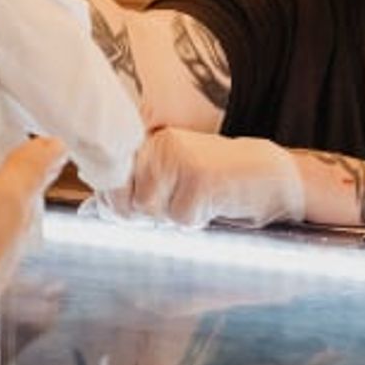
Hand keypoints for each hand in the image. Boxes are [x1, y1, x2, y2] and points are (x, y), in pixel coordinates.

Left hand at [100, 127, 305, 229]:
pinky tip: (217, 203)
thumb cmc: (221, 183)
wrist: (274, 176)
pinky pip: (181, 219)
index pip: (112, 180)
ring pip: (152, 212)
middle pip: (127, 202)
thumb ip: (135, 192)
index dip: (120, 205)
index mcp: (151, 143)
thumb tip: (90, 210)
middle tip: (182, 204)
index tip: (142, 210)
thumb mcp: (174, 182)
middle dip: (149, 216)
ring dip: (176, 218)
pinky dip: (198, 221)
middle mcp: (161, 145)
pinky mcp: (199, 178)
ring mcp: (180, 159)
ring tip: (201, 200)